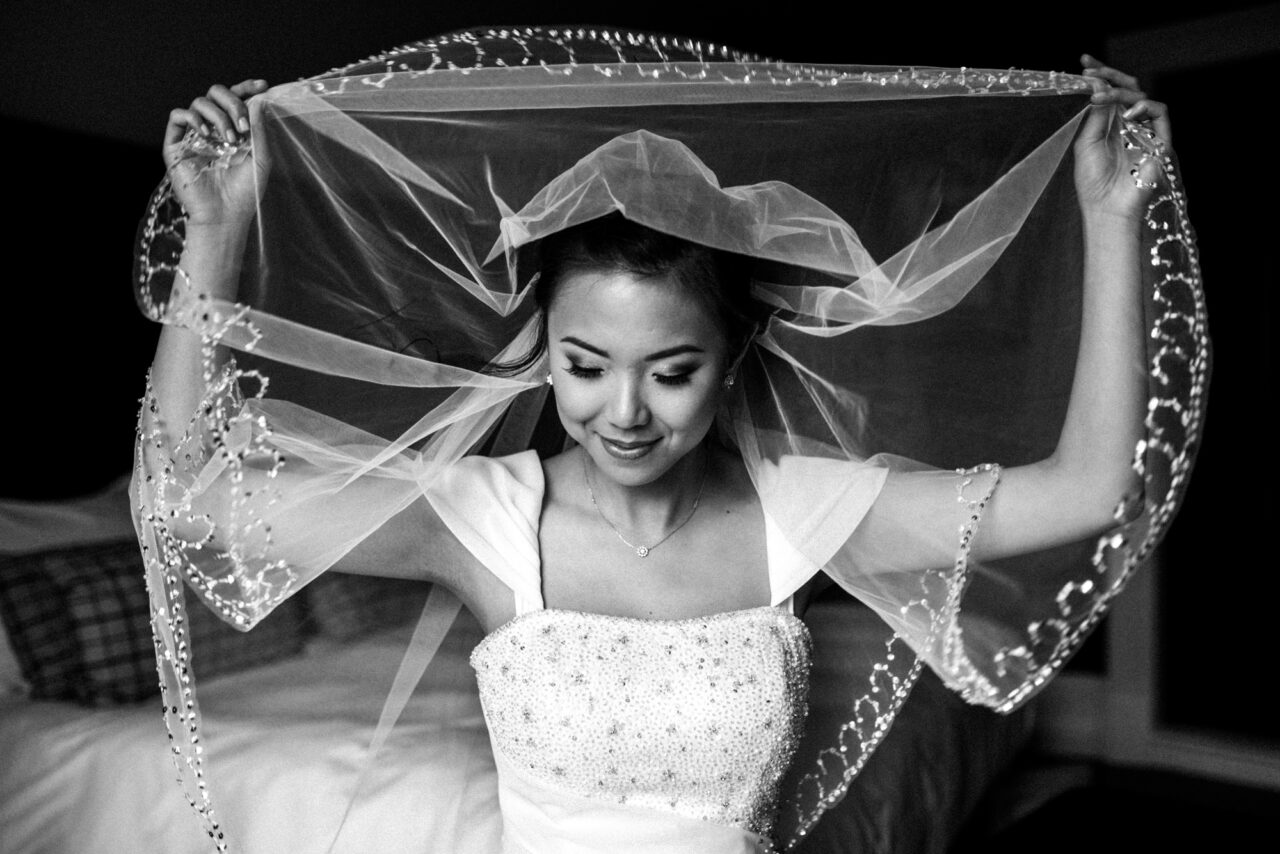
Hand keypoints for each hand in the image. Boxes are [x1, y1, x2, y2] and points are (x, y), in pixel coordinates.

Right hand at [163, 80, 269, 228]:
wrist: (225, 214)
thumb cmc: (245, 191)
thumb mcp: (261, 158)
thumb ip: (259, 129)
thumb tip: (259, 99)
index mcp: (233, 128)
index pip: (236, 99)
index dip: (246, 88)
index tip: (262, 86)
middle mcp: (213, 128)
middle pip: (216, 93)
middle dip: (232, 103)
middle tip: (242, 125)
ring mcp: (193, 134)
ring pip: (199, 102)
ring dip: (217, 116)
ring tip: (228, 139)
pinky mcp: (176, 144)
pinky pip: (177, 116)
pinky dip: (192, 118)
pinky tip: (206, 134)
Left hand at [1073, 55, 1171, 219]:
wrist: (1107, 208)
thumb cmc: (1093, 182)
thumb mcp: (1086, 143)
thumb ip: (1095, 115)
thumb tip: (1099, 85)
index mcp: (1109, 124)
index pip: (1108, 93)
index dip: (1100, 75)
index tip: (1084, 61)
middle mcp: (1128, 124)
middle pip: (1127, 88)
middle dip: (1109, 75)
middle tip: (1091, 71)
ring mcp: (1145, 130)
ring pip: (1140, 96)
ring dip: (1119, 92)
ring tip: (1100, 97)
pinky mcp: (1161, 139)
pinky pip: (1160, 111)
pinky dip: (1144, 106)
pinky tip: (1127, 114)